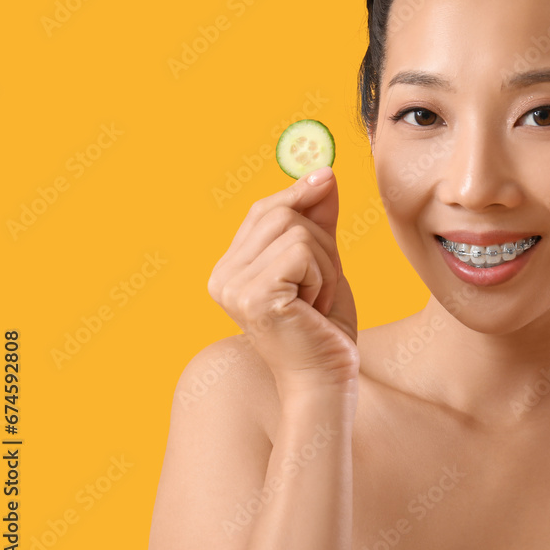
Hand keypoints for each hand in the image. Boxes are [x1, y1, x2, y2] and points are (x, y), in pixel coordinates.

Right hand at [207, 167, 359, 395]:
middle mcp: (222, 276)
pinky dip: (323, 277)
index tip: (327, 177)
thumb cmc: (323, 325)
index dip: (298, 193)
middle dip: (320, 243)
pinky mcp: (254, 295)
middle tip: (322, 285)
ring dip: (325, 265)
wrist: (327, 377)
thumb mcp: (322, 262)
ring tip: (317, 300)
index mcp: (229, 268)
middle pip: (282, 213)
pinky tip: (314, 308)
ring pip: (296, 231)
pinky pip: (302, 252)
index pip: (263, 210)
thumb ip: (317, 219)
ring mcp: (233, 286)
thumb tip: (324, 172)